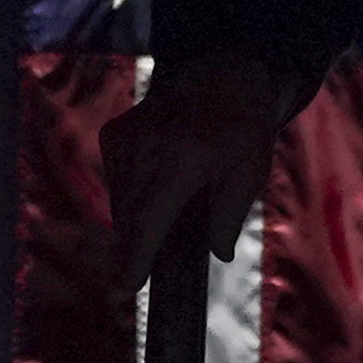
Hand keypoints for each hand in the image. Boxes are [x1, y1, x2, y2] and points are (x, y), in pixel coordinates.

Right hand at [104, 52, 287, 288]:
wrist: (220, 76)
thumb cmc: (241, 128)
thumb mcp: (250, 172)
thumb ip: (230, 216)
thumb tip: (219, 255)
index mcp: (182, 156)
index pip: (150, 217)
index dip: (136, 255)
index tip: (127, 285)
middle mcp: (145, 145)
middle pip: (130, 217)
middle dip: (137, 247)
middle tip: (146, 270)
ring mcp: (124, 138)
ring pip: (121, 203)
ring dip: (137, 222)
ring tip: (171, 210)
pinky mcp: (112, 135)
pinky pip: (117, 185)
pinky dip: (133, 199)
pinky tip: (159, 189)